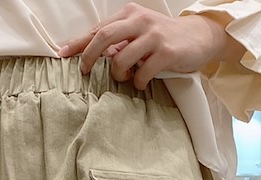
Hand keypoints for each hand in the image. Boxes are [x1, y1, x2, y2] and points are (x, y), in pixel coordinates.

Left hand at [59, 3, 238, 89]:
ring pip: (121, 57)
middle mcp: (139, 20)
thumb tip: (92, 55)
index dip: (78, 43)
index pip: (98, 29)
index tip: (62, 54)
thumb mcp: (138, 34)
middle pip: (104, 36)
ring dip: (118, 73)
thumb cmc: (162, 39)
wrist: (198, 37)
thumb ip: (118, 42)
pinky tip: (141, 82)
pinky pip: (142, 72)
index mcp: (129, 14)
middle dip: (88, 56)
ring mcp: (153, 35)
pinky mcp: (166, 51)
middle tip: (84, 71)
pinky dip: (137, 82)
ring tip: (124, 78)